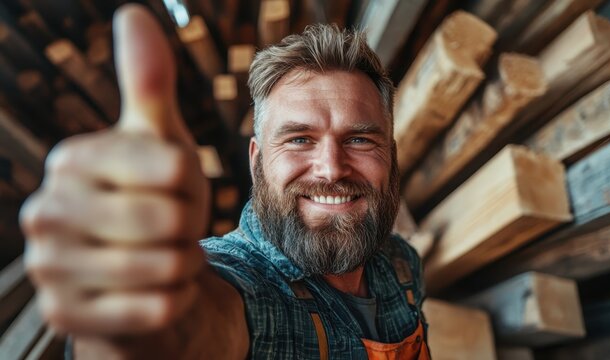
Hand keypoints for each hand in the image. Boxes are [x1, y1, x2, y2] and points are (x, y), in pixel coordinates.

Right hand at [20, 4, 209, 335]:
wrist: (140, 272)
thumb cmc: (153, 199)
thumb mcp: (158, 141)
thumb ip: (148, 84)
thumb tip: (134, 12)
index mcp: (72, 161)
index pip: (170, 168)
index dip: (192, 185)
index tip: (175, 189)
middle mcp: (46, 212)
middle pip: (167, 219)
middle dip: (188, 227)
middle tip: (173, 229)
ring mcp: (49, 268)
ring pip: (164, 266)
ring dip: (183, 264)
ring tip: (166, 256)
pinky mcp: (66, 315)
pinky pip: (156, 308)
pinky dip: (175, 299)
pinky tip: (158, 290)